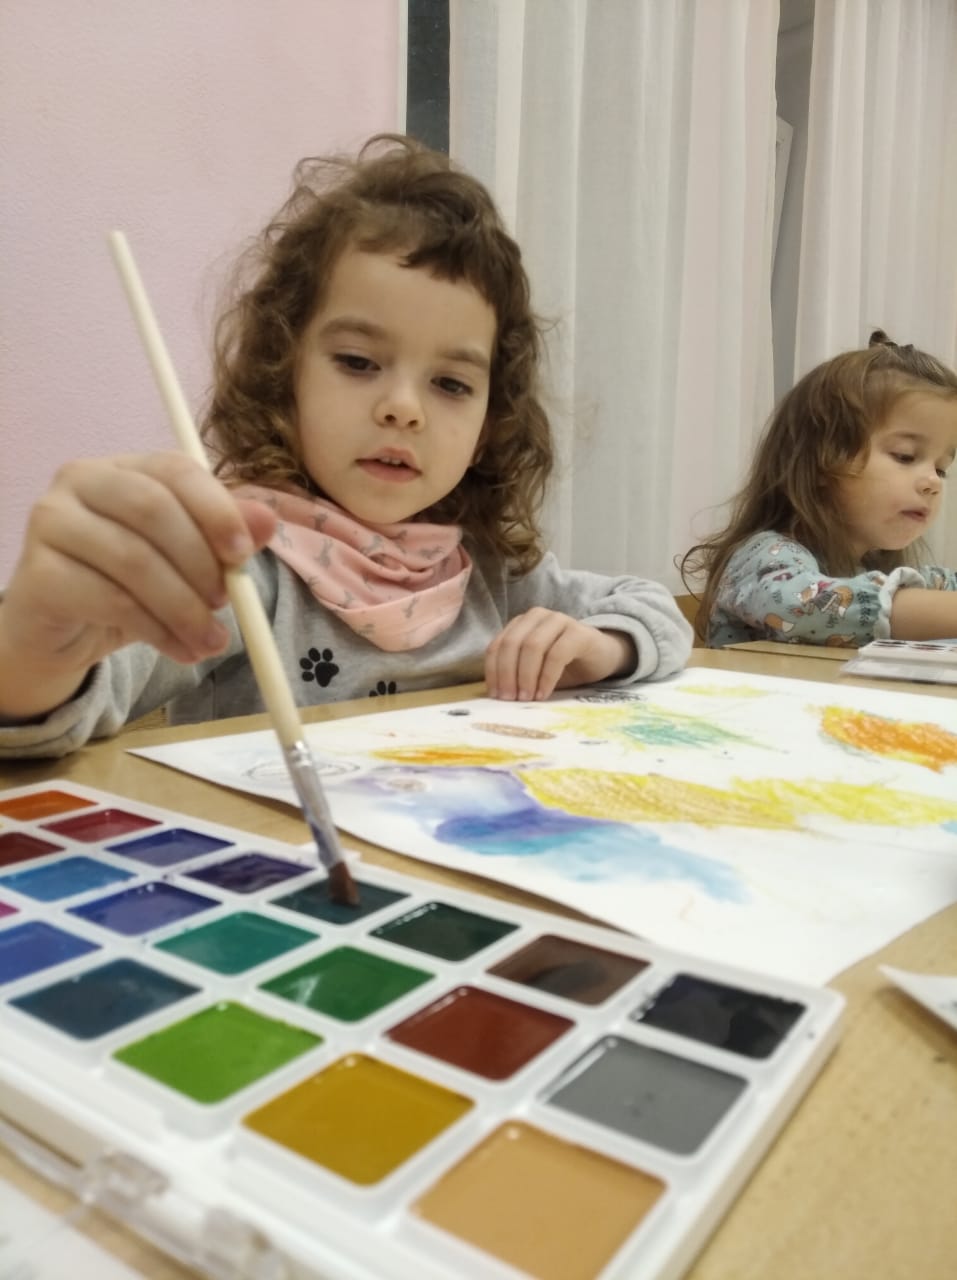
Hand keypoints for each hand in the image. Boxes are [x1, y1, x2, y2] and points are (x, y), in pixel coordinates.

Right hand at [0, 452, 275, 718]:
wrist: (65, 633)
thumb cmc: (130, 586)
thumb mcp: (187, 561)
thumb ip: (225, 536)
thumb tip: (268, 520)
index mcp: (123, 466)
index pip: (174, 469)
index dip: (215, 509)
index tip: (244, 553)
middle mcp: (80, 481)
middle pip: (153, 509)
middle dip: (200, 562)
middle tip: (226, 603)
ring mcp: (51, 524)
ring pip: (134, 560)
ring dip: (185, 608)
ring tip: (212, 641)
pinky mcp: (38, 573)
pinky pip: (110, 601)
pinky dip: (157, 630)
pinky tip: (180, 649)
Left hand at [484, 608, 635, 700]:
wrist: (602, 657)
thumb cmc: (564, 666)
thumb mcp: (534, 669)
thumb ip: (515, 674)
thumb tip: (495, 695)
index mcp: (521, 624)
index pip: (497, 645)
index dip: (493, 671)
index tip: (494, 695)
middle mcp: (537, 617)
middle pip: (512, 644)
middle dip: (506, 674)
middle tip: (508, 699)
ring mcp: (558, 620)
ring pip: (532, 646)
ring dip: (525, 676)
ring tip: (526, 699)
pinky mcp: (578, 632)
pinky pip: (556, 654)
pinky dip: (546, 677)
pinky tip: (543, 694)